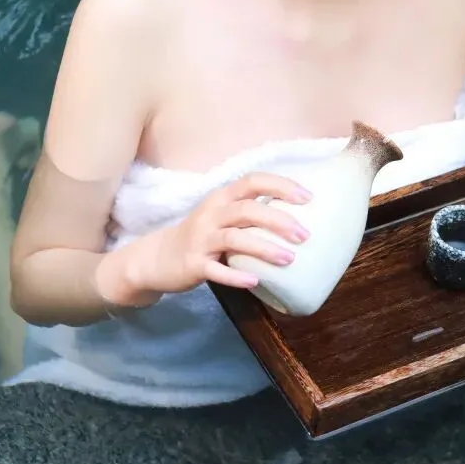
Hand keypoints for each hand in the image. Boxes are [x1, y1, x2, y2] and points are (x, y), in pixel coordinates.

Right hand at [105, 172, 312, 301]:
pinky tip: (255, 282)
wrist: (156, 258)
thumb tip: (295, 215)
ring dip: (264, 248)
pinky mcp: (192, 264)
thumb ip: (250, 212)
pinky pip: (216, 270)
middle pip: (247, 209)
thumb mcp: (222, 215)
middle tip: (305, 235)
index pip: (253, 181)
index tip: (308, 198)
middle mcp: (211, 214)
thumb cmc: (201, 235)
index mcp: (222, 197)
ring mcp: (200, 239)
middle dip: (279, 220)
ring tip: (289, 259)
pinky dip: (236, 276)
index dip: (281, 186)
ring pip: (234, 238)